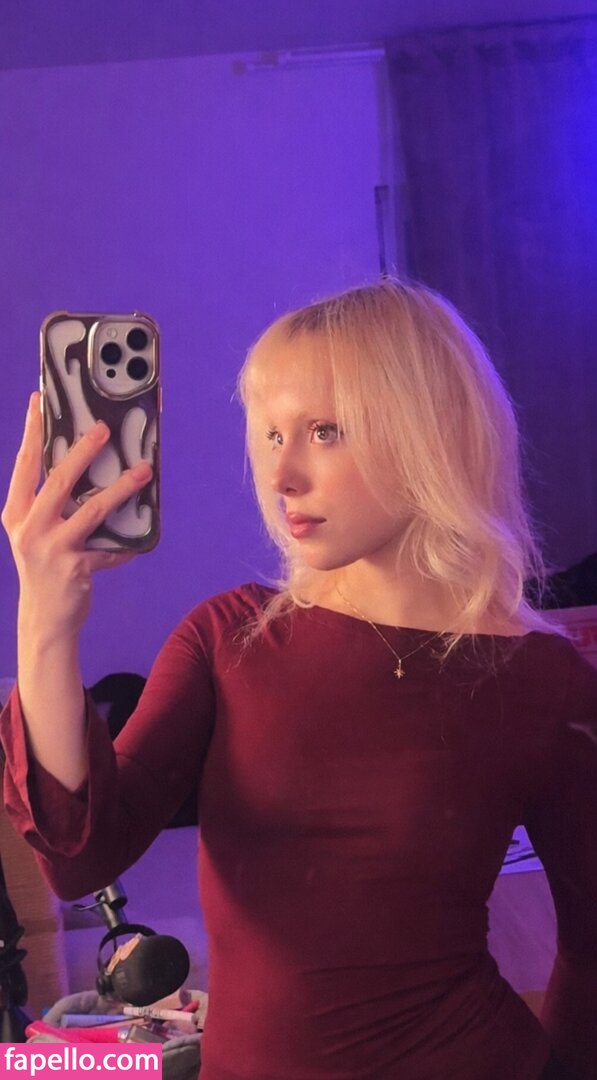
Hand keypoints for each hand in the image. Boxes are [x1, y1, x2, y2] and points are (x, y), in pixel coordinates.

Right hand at [2, 393, 152, 639]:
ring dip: (121, 488)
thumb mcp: (36, 531)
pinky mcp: (76, 567)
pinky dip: (127, 542)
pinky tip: (141, 539)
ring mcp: (52, 548)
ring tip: (143, 472)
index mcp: (15, 512)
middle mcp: (29, 527)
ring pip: (93, 510)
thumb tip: (88, 463)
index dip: (32, 431)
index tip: (39, 400)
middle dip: (83, 451)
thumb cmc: (45, 567)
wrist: (44, 619)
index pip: (24, 463)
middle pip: (58, 480)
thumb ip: (53, 502)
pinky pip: (110, 547)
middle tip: (104, 429)